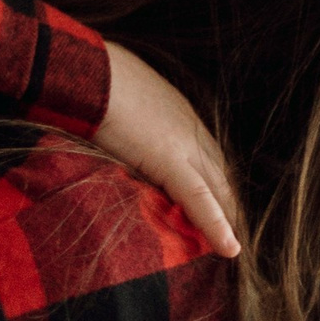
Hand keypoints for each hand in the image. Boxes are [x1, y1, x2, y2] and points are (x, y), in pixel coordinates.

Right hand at [95, 43, 240, 258]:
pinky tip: (229, 248)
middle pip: (219, 174)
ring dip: (227, 218)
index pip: (206, 155)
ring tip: (233, 248)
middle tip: (236, 234)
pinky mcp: (170, 159)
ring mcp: (184, 143)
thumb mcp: (116, 101)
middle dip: (228, 204)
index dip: (213, 182)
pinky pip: (199, 198)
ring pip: (217, 188)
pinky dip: (216, 225)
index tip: (217, 203)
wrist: (82, 71)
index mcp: (178, 112)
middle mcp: (190, 127)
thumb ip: (128, 123)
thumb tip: (115, 135)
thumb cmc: (88, 80)